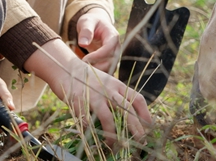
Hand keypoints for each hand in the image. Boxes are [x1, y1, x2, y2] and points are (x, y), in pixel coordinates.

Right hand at [25, 39, 151, 146]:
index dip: (145, 114)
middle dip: (136, 128)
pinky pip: (88, 122)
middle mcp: (108, 90)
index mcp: (117, 85)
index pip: (137, 98)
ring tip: (113, 145)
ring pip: (108, 118)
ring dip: (113, 134)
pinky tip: (92, 137)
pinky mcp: (80, 102)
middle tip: (140, 141)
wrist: (66, 69)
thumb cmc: (88, 79)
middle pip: (127, 110)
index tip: (149, 127)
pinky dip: (91, 131)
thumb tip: (130, 114)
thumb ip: (117, 94)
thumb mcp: (107, 82)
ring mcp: (94, 95)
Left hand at [76, 8, 118, 72]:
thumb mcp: (86, 22)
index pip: (109, 48)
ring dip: (98, 72)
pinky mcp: (110, 61)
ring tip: (84, 71)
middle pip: (112, 61)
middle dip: (98, 66)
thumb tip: (83, 44)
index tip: (85, 60)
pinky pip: (108, 71)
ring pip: (111, 68)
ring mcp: (115, 55)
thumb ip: (86, 31)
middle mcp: (117, 47)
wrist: (96, 24)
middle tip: (83, 68)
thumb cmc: (91, 22)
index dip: (98, 56)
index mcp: (112, 36)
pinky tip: (88, 75)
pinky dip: (99, 74)